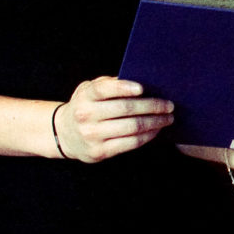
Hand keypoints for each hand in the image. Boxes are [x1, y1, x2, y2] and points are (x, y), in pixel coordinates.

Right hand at [54, 76, 171, 161]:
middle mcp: (85, 115)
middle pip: (125, 109)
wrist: (64, 134)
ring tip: (168, 118)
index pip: (103, 89)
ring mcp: (92, 135)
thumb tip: (143, 82)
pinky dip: (148, 135)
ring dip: (155, 122)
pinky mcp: (100, 151)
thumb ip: (110, 84)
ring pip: (132, 127)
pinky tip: (157, 130)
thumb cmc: (87, 106)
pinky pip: (131, 143)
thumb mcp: (90, 90)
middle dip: (152, 106)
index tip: (142, 88)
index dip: (123, 88)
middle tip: (169, 105)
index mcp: (85, 96)